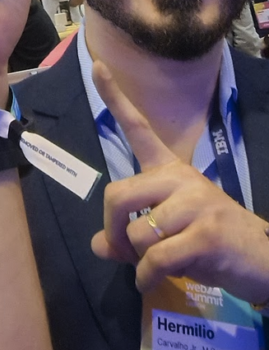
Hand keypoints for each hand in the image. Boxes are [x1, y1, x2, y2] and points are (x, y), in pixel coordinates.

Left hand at [90, 63, 268, 302]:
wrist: (263, 259)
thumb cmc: (211, 243)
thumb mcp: (167, 235)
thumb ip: (130, 236)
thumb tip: (98, 246)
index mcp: (170, 170)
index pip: (138, 128)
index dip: (115, 98)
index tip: (97, 66)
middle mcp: (180, 178)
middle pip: (117, 196)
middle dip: (113, 232)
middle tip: (125, 253)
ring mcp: (195, 204)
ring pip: (137, 234)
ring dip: (137, 261)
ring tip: (159, 265)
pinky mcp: (206, 234)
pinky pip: (155, 259)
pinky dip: (146, 277)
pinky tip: (153, 282)